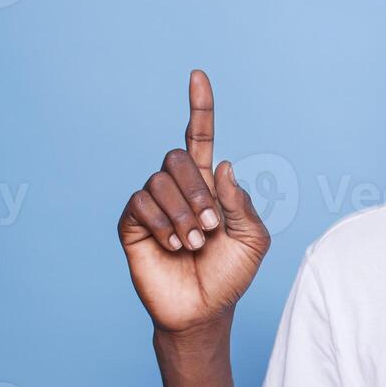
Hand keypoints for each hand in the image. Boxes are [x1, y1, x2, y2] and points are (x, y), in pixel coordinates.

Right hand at [117, 70, 269, 333]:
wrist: (204, 310)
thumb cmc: (231, 275)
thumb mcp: (253, 239)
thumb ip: (241, 202)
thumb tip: (221, 164)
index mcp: (209, 185)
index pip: (199, 137)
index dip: (200, 107)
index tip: (197, 76)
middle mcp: (178, 189)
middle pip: (176, 158)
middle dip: (197, 193)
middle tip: (211, 228)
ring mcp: (153, 205)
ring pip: (159, 182)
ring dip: (182, 216)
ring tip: (194, 245)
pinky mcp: (132, 224)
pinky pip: (140, 204)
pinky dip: (162, 224)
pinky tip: (173, 246)